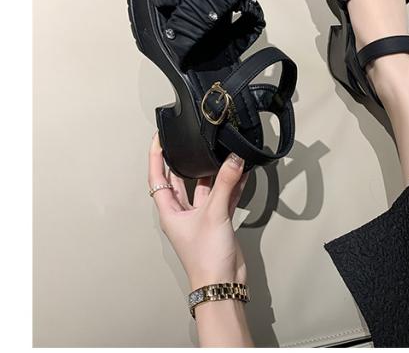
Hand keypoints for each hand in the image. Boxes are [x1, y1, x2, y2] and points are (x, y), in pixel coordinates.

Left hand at [148, 133, 248, 288]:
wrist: (222, 283)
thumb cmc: (205, 258)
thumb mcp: (214, 214)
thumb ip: (225, 183)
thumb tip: (234, 159)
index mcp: (169, 211)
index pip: (157, 177)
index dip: (156, 156)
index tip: (159, 138)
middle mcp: (182, 212)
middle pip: (180, 180)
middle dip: (185, 160)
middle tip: (189, 140)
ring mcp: (200, 217)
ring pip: (205, 187)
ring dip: (213, 172)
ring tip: (221, 153)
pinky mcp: (217, 222)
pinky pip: (222, 197)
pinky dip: (230, 185)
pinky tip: (240, 173)